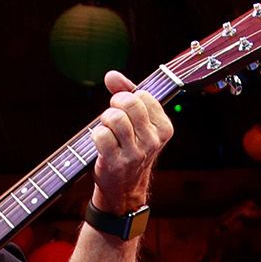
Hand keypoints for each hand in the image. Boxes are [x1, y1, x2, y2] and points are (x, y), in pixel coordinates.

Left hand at [88, 70, 174, 213]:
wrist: (124, 186)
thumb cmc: (130, 147)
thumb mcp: (137, 121)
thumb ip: (126, 93)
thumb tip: (111, 75)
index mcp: (164, 128)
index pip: (143, 95)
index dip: (127, 97)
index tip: (125, 109)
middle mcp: (153, 141)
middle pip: (129, 103)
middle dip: (115, 104)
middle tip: (112, 116)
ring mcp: (135, 153)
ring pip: (114, 118)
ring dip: (104, 120)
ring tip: (107, 129)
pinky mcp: (116, 162)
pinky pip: (101, 135)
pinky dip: (96, 135)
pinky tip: (101, 143)